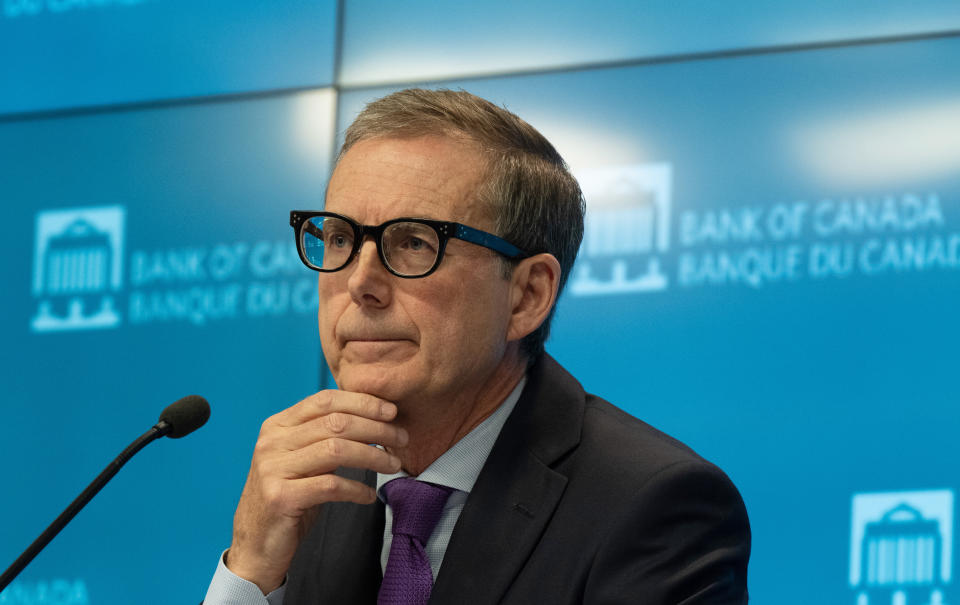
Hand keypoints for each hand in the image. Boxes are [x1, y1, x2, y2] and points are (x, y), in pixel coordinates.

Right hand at [225, 390, 407, 592]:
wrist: (256, 543)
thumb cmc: (289, 496)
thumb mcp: (302, 458)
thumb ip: (324, 436)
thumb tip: (374, 418)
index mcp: (277, 425)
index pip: (325, 400)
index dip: (362, 402)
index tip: (391, 411)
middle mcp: (272, 442)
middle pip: (335, 423)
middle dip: (376, 428)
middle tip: (401, 438)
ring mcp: (273, 469)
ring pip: (336, 450)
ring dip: (373, 456)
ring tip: (393, 464)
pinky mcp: (281, 498)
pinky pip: (331, 486)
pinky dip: (357, 489)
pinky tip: (369, 495)